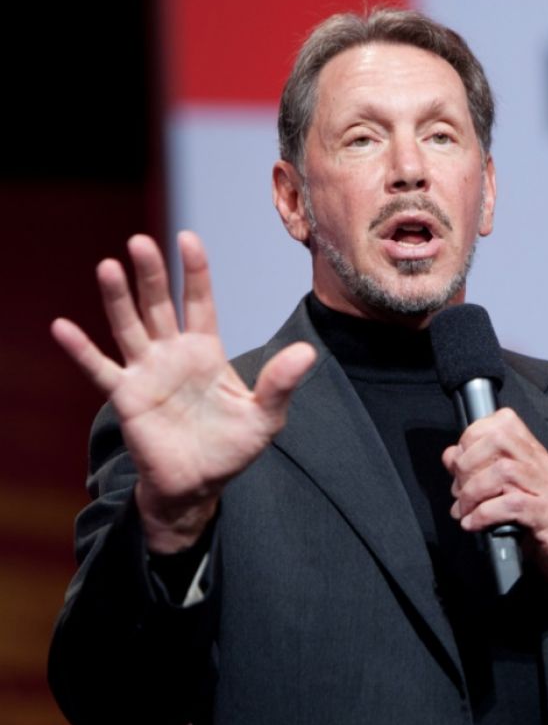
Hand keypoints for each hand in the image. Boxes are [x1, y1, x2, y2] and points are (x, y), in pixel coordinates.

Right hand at [51, 232, 315, 551]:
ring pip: (129, 327)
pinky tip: (62, 328)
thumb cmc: (232, 448)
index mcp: (207, 352)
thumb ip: (280, 384)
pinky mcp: (126, 397)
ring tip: (108, 266)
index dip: (195, 272)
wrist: (199, 485)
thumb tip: (308, 352)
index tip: (189, 239)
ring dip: (118, 299)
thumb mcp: (265, 417)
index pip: (200, 302)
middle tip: (141, 242)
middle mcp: (173, 354)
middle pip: (159, 305)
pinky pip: (100, 369)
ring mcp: (147, 373)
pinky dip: (81, 350)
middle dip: (151, 275)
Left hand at [442, 408, 547, 614]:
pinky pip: (511, 505)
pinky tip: (474, 525)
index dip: (472, 436)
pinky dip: (484, 514)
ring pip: (503, 471)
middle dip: (468, 463)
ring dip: (472, 492)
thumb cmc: (546, 527)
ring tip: (463, 511)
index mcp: (535, 456)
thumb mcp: (510, 494)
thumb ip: (480, 472)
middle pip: (499, 440)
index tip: (459, 461)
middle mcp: (544, 466)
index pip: (503, 421)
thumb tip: (451, 456)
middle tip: (458, 491)